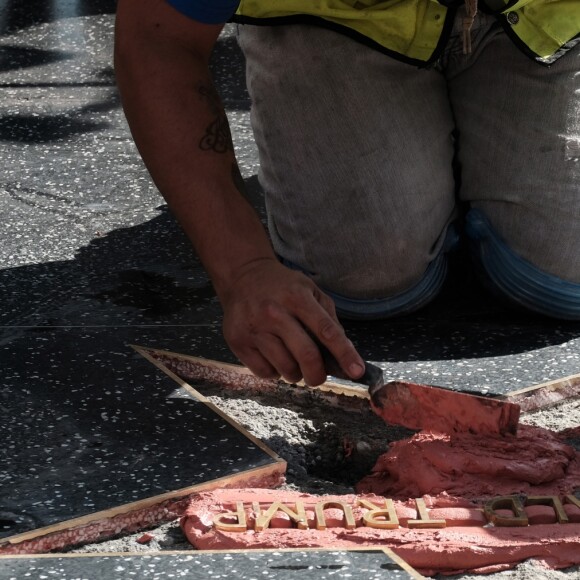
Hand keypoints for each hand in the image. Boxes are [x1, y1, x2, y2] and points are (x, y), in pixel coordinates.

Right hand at [220, 258, 364, 385]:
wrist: (242, 276)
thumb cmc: (283, 287)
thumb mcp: (310, 291)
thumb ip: (329, 320)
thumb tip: (344, 355)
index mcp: (297, 297)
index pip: (326, 330)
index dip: (344, 353)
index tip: (357, 371)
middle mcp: (274, 313)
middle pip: (306, 355)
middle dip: (318, 374)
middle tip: (318, 376)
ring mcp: (254, 328)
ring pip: (285, 369)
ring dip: (296, 374)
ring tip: (292, 360)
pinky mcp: (237, 341)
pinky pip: (264, 372)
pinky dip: (275, 372)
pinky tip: (274, 357)